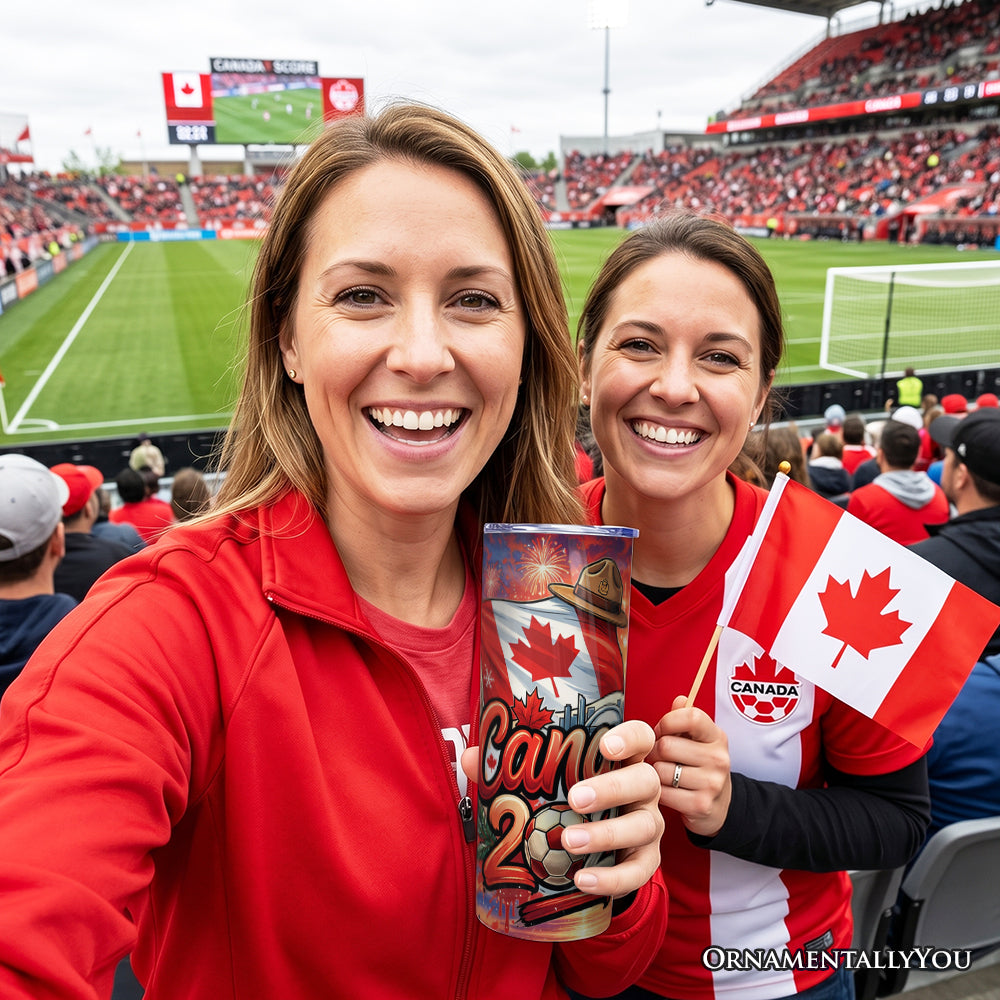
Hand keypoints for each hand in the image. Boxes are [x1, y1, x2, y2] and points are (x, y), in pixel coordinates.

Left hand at [464, 720, 663, 898]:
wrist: (592, 848)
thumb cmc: (568, 799)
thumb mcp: (548, 780)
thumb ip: (509, 767)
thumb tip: (473, 758)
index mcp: (622, 759)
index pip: (640, 737)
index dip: (629, 738)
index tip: (605, 744)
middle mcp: (642, 789)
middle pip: (644, 780)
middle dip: (612, 788)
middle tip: (575, 799)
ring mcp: (649, 824)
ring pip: (644, 826)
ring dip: (607, 834)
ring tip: (568, 842)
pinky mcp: (647, 861)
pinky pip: (640, 871)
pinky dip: (613, 878)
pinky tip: (583, 879)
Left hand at [651, 695, 731, 837]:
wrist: (721, 805)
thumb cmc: (700, 767)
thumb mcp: (697, 740)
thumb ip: (684, 718)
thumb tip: (679, 700)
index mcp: (716, 737)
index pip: (691, 716)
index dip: (667, 722)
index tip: (661, 731)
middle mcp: (718, 758)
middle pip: (666, 745)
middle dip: (655, 752)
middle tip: (659, 758)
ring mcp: (712, 783)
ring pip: (661, 770)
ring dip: (655, 773)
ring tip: (664, 775)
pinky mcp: (701, 804)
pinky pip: (663, 793)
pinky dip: (659, 793)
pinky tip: (668, 791)